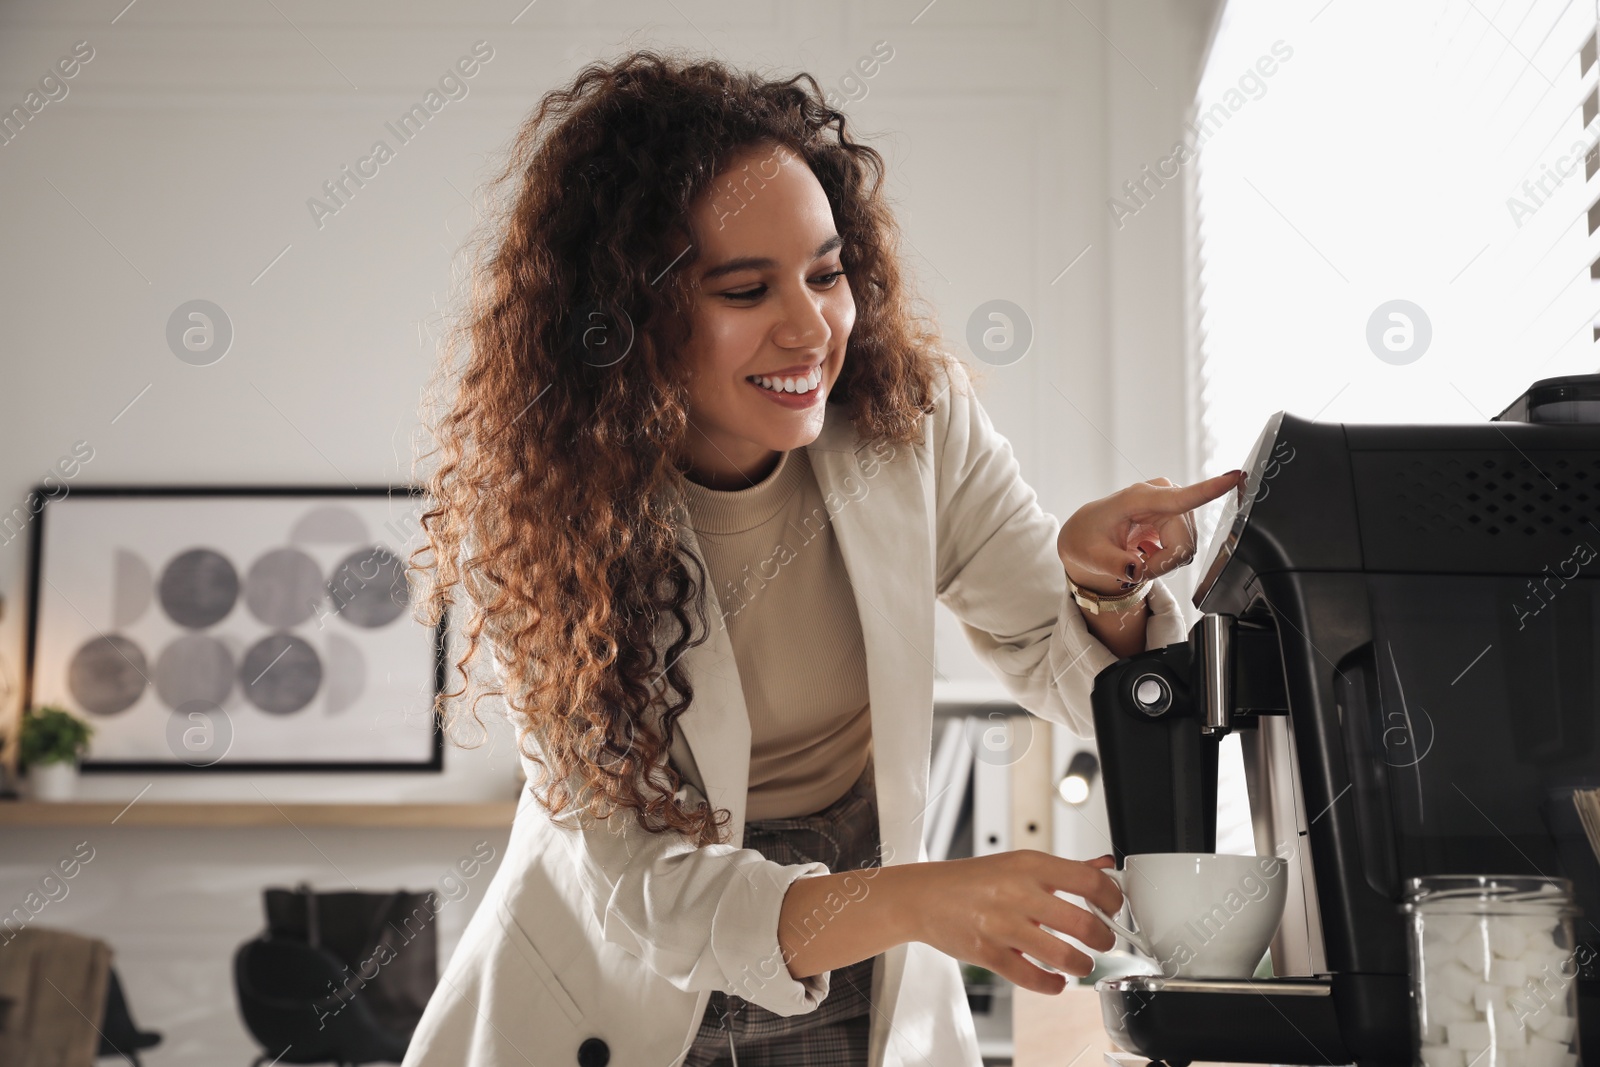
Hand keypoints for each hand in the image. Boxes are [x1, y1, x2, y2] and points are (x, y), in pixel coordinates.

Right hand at [906, 851, 1122, 993]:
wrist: (924, 896)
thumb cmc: (973, 880)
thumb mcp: (1019, 864)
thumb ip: (1065, 868)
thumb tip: (1103, 866)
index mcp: (1029, 865)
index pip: (1089, 880)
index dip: (1113, 898)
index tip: (1114, 908)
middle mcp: (1017, 893)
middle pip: (1083, 923)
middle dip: (1104, 940)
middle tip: (1103, 942)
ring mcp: (1002, 925)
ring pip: (1062, 956)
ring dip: (1082, 965)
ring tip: (1081, 963)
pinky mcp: (988, 953)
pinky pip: (1032, 978)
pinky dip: (1052, 985)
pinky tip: (1056, 980)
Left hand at [1057, 471, 1244, 595]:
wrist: (1087, 533)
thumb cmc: (1086, 538)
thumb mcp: (1090, 555)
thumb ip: (1113, 564)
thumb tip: (1136, 570)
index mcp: (1138, 498)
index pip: (1179, 497)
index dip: (1208, 490)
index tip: (1233, 476)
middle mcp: (1161, 495)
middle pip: (1184, 543)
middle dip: (1162, 564)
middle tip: (1136, 568)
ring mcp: (1173, 504)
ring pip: (1187, 548)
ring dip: (1164, 562)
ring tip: (1138, 558)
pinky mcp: (1179, 515)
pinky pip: (1185, 547)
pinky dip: (1166, 559)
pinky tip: (1148, 552)